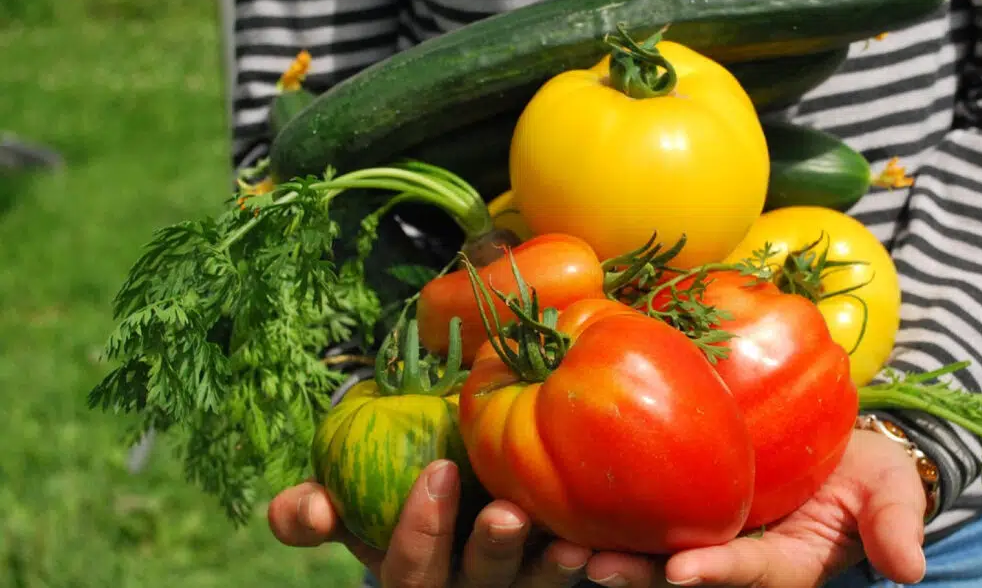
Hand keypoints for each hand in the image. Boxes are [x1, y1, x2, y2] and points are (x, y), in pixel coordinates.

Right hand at [268, 459, 593, 587]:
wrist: (448, 491)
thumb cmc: (393, 498)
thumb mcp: (349, 507)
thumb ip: (312, 511)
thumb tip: (309, 511)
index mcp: (413, 576)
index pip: (410, 570)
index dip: (420, 530)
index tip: (437, 470)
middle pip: (477, 586)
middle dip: (490, 553)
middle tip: (507, 513)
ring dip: (551, 569)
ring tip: (572, 542)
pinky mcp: (550, 576)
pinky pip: (576, 579)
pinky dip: (595, 564)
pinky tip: (607, 539)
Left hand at [571, 430, 928, 587]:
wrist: (832, 444)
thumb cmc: (863, 469)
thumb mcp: (889, 491)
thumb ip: (893, 524)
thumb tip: (911, 570)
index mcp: (781, 562)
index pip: (748, 573)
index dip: (716, 574)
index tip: (682, 573)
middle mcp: (730, 555)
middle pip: (678, 573)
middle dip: (635, 575)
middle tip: (589, 568)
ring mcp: (699, 529)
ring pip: (644, 547)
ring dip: (601, 549)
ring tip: (556, 544)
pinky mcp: (674, 498)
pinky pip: (635, 506)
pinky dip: (596, 507)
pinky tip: (551, 496)